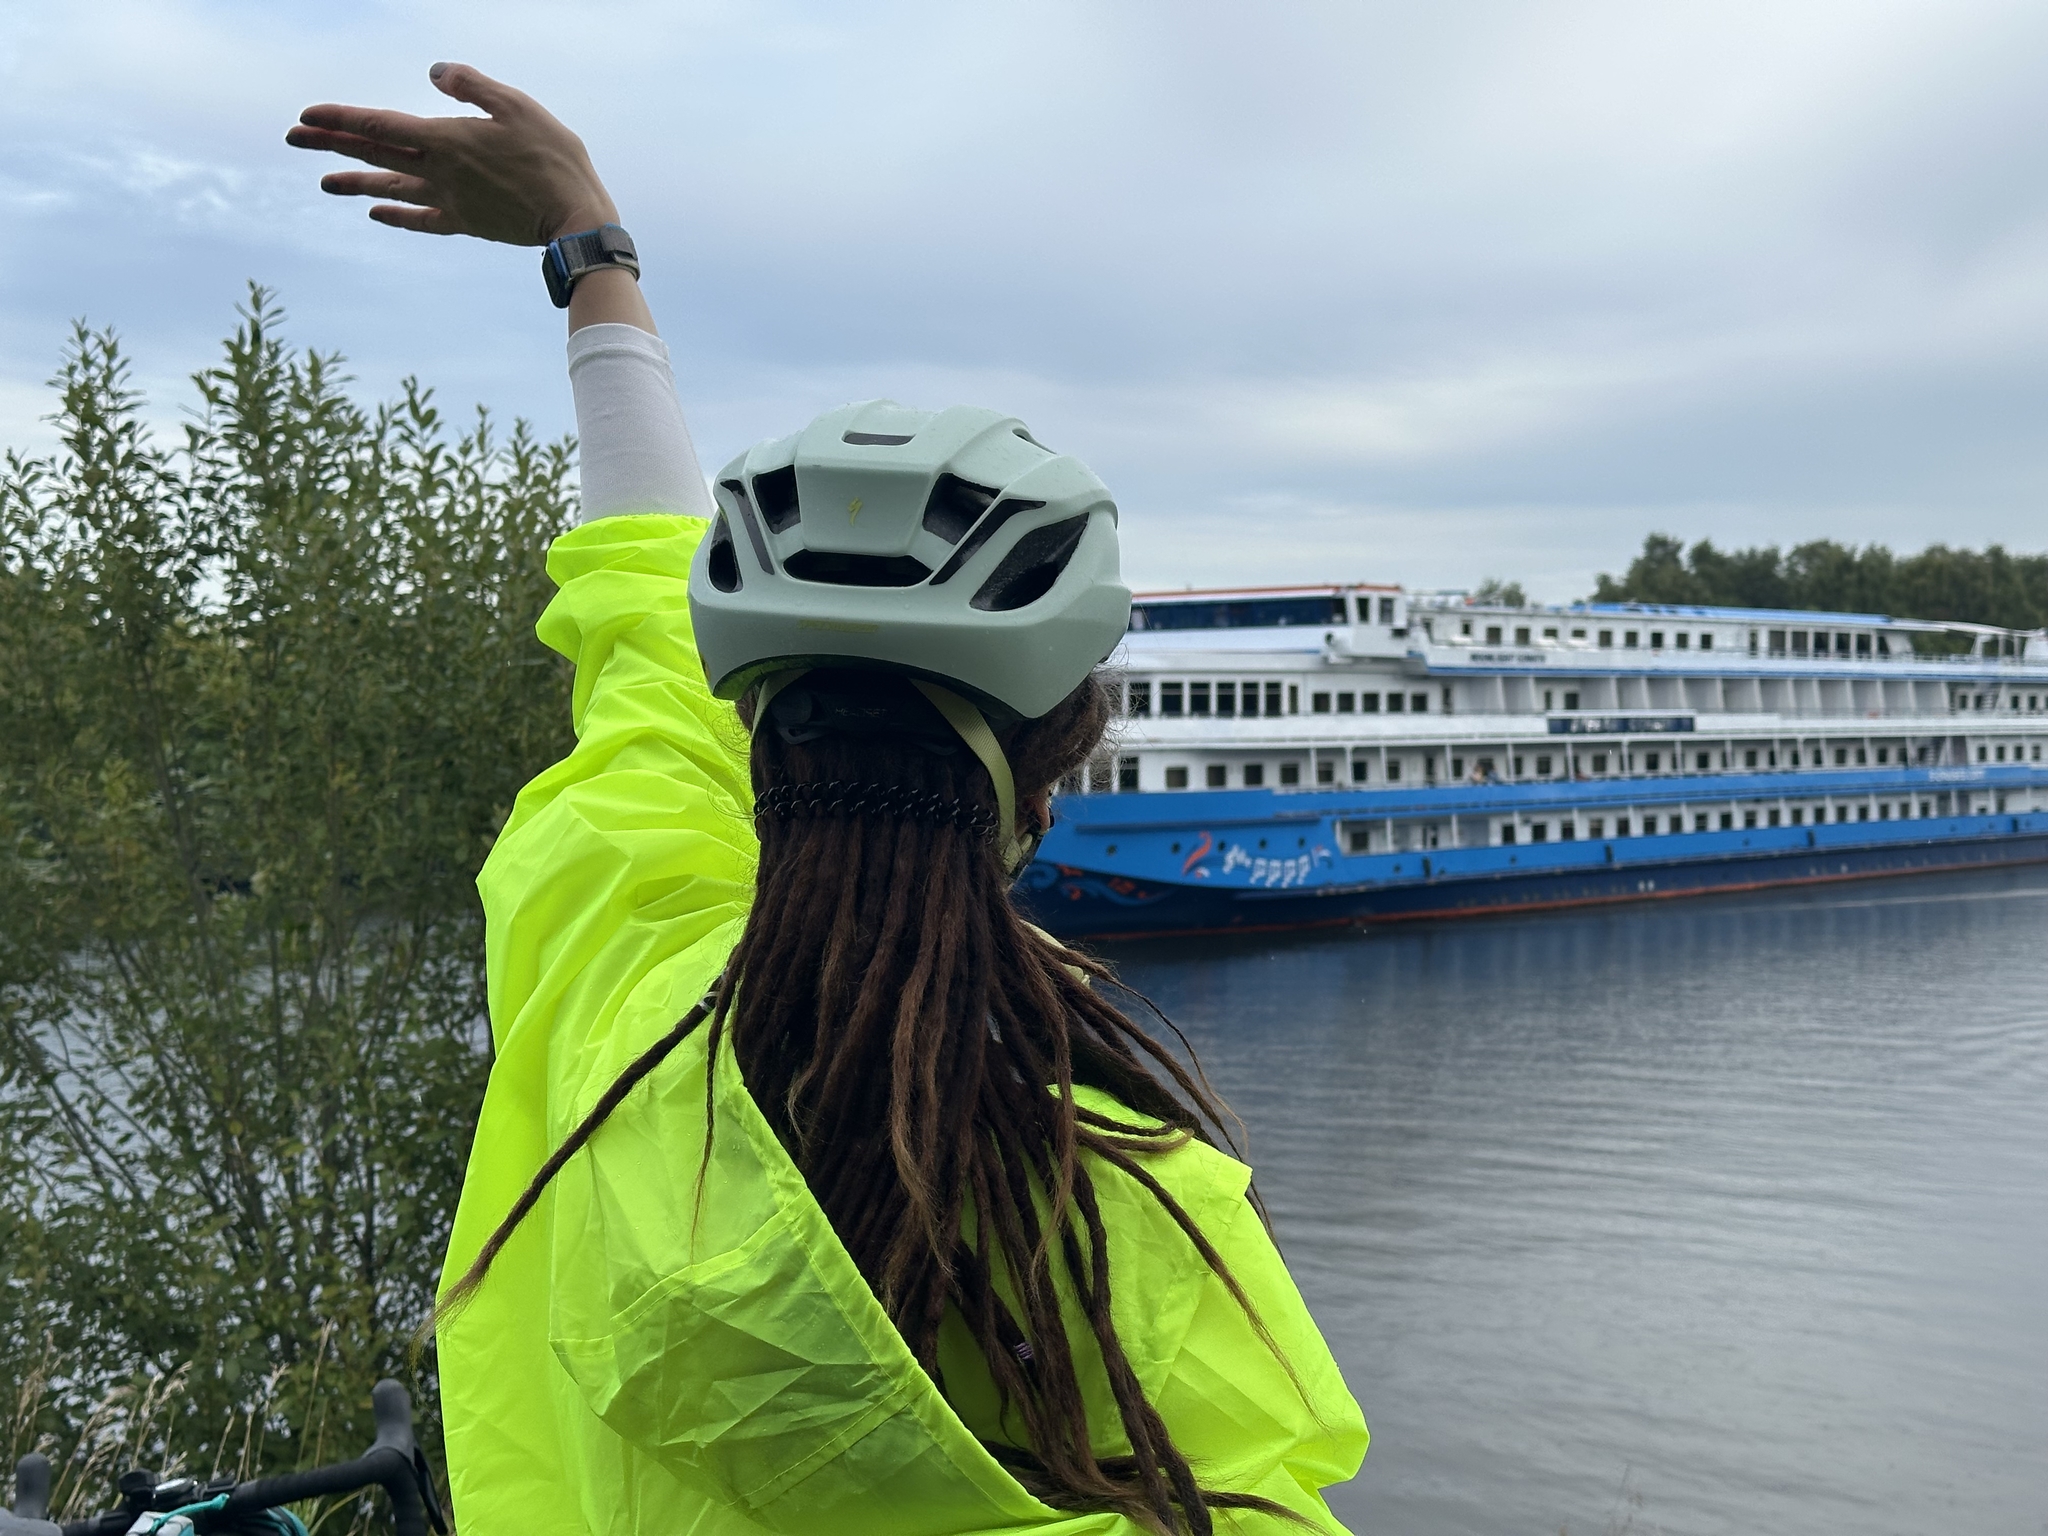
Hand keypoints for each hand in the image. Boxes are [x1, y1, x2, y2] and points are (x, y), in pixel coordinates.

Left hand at [287, 63, 616, 244]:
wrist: (576, 220)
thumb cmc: (554, 158)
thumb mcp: (518, 105)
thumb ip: (472, 85)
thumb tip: (433, 72)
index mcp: (447, 139)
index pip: (380, 125)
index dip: (341, 118)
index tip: (306, 116)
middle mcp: (439, 172)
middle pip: (374, 155)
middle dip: (331, 144)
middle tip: (293, 137)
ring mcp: (450, 201)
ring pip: (391, 187)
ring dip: (354, 183)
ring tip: (323, 182)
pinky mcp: (466, 223)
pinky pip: (421, 219)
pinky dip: (396, 215)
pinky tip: (375, 212)